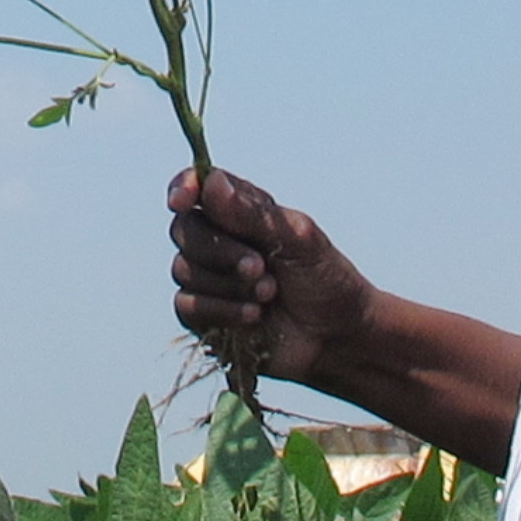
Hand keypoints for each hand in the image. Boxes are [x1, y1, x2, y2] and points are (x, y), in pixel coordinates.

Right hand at [170, 167, 380, 386]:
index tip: (183, 200)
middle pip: (184, 229)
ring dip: (228, 284)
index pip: (197, 186)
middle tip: (260, 266)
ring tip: (269, 293)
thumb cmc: (324, 279)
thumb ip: (252, 214)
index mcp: (239, 209)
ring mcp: (208, 278)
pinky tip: (254, 315)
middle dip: (220, 249)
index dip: (184, 187)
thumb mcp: (298, 239)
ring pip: (183, 268)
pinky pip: (187, 306)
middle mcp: (218, 238)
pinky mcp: (205, 316)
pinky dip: (221, 310)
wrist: (337, 338)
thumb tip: (211, 182)